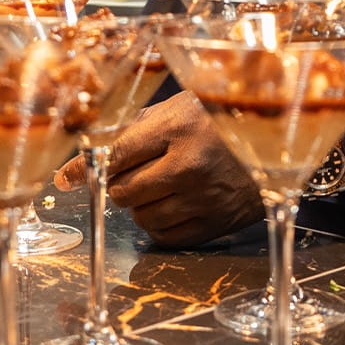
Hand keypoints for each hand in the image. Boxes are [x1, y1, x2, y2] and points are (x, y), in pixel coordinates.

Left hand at [54, 92, 263, 246]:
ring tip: (154, 185)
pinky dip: (158, 223)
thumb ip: (133, 129)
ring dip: (138, 205)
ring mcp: (204, 198)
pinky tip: (169, 204)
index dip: (87, 167)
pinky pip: (165, 237)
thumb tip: (80, 162)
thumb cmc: (220, 119)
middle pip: (124, 191)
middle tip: (129, 172)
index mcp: (178, 126)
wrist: (278, 144)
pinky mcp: (216, 224)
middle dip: (117, 184)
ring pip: (142, 217)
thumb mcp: (179, 107)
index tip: (66, 176)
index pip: (116, 154)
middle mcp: (190, 164)